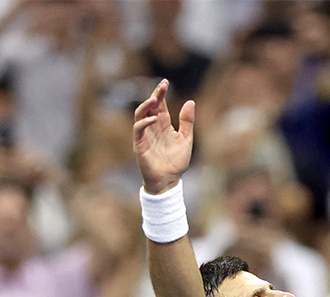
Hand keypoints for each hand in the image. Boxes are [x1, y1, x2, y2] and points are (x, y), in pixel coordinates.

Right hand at [133, 79, 194, 194]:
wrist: (169, 180)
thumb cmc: (176, 161)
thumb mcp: (186, 139)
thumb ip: (187, 122)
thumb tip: (190, 102)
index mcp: (164, 125)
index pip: (160, 105)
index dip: (161, 93)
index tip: (166, 82)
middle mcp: (153, 127)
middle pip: (150, 106)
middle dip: (155, 94)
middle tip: (162, 84)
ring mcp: (145, 135)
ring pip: (140, 114)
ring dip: (146, 105)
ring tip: (154, 98)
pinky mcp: (139, 144)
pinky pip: (138, 130)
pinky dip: (144, 122)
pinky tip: (153, 118)